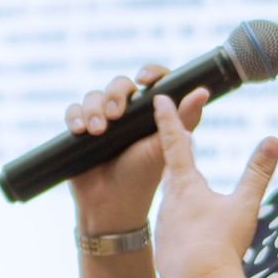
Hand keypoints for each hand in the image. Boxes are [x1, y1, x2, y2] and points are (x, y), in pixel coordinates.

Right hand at [64, 66, 211, 230]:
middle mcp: (127, 113)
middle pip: (120, 85)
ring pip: (94, 96)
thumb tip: (203, 91)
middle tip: (116, 115)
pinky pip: (73, 111)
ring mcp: (102, 121)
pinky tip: (80, 130)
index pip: (152, 81)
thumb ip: (183, 119)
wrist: (111, 204)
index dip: (151, 73)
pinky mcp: (80, 131)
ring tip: (97, 131)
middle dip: (116, 95)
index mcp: (150, 113)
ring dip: (94, 109)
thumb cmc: (142, 178)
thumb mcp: (164, 147)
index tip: (144, 79)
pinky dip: (75, 116)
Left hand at [152, 94, 277, 277]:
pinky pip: (173, 236)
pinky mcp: (163, 254)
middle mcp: (168, 203)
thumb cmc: (222, 243)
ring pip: (172, 207)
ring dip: (182, 198)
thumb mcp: (244, 205)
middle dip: (179, 158)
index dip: (169, 118)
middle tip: (181, 141)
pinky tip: (190, 241)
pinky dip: (183, 232)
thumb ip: (258, 172)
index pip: (174, 142)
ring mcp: (163, 229)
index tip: (158, 98)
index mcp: (185, 185)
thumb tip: (274, 139)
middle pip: (173, 174)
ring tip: (190, 194)